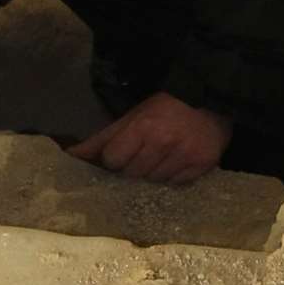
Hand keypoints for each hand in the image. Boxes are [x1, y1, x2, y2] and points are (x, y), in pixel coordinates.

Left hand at [68, 92, 233, 183]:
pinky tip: (175, 163)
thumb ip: (102, 138)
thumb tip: (72, 154)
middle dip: (132, 168)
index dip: (115, 158)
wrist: (211, 99)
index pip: (113, 159)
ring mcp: (185, 156)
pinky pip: (176, 185)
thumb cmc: (164, 108)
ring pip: (153, 183)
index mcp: (142, 127)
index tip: (122, 152)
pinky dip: (172, 178)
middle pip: (132, 174)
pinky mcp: (203, 166)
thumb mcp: (132, 116)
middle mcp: (163, 143)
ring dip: (152, 174)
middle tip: (142, 155)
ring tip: (159, 158)